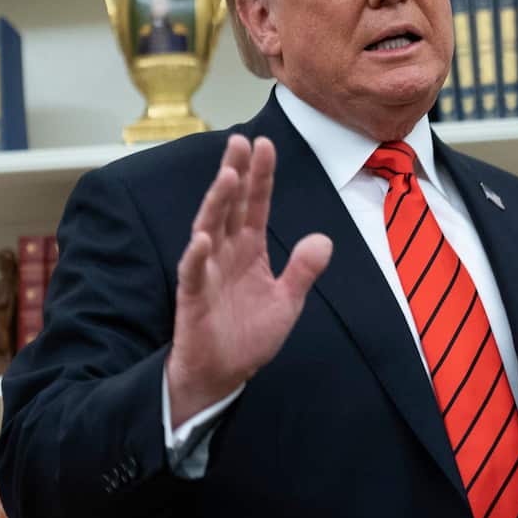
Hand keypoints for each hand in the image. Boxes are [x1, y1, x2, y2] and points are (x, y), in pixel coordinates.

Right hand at [166, 134, 332, 427]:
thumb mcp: (287, 302)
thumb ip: (303, 271)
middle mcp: (226, 252)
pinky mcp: (192, 298)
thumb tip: (324, 239)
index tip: (264, 143)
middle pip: (229, 206)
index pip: (256, 205)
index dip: (261, 176)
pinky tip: (203, 238)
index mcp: (249, 249)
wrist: (222, 376)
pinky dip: (196, 256)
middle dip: (235, 173)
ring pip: (209, 229)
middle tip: (239, 141)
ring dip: (216, 204)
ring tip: (227, 177)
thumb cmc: (249, 336)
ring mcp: (207, 272)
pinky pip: (192, 273)